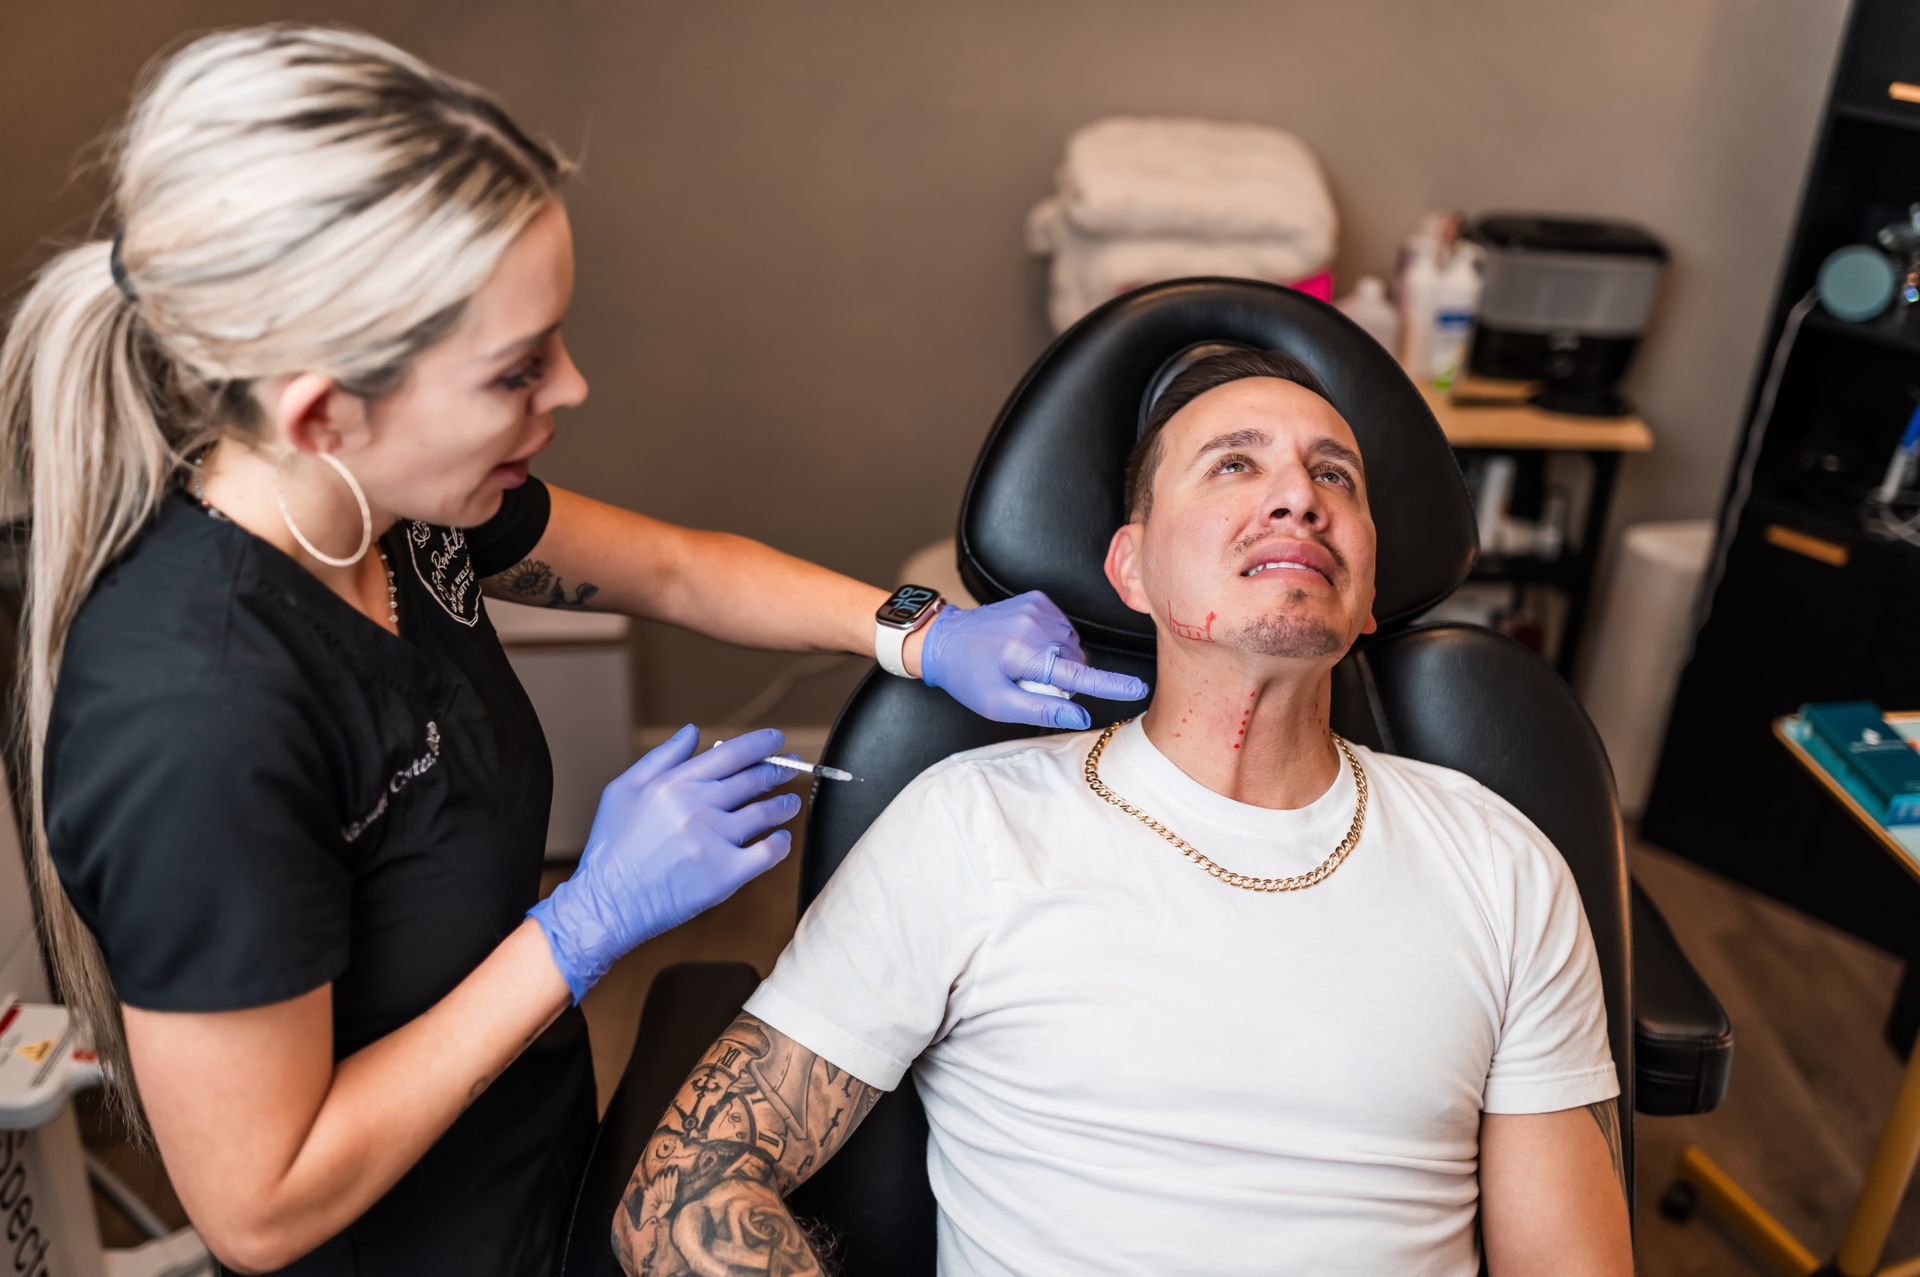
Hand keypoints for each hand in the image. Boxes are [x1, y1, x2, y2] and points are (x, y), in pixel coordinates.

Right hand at [528, 725, 797, 1002]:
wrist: (606, 905)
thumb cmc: (612, 849)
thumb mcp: (623, 790)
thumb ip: (662, 757)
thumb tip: (692, 730)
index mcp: (675, 784)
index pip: (732, 752)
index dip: (762, 743)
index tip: (777, 741)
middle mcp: (697, 807)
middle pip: (755, 779)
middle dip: (780, 769)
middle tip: (791, 768)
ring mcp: (714, 840)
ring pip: (766, 812)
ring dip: (785, 804)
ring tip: (789, 803)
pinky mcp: (724, 874)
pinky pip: (768, 852)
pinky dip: (781, 843)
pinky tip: (780, 839)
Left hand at [918, 590, 1148, 729]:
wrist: (946, 640)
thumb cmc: (969, 677)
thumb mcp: (998, 704)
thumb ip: (1041, 709)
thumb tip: (1080, 716)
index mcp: (1023, 652)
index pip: (1077, 673)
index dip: (1110, 684)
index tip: (1138, 687)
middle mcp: (1034, 624)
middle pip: (1076, 661)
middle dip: (1063, 677)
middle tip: (1029, 683)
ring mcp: (1037, 607)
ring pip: (1072, 645)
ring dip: (1059, 659)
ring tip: (1025, 663)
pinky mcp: (1038, 599)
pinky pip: (1063, 627)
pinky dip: (1054, 640)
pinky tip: (1029, 644)